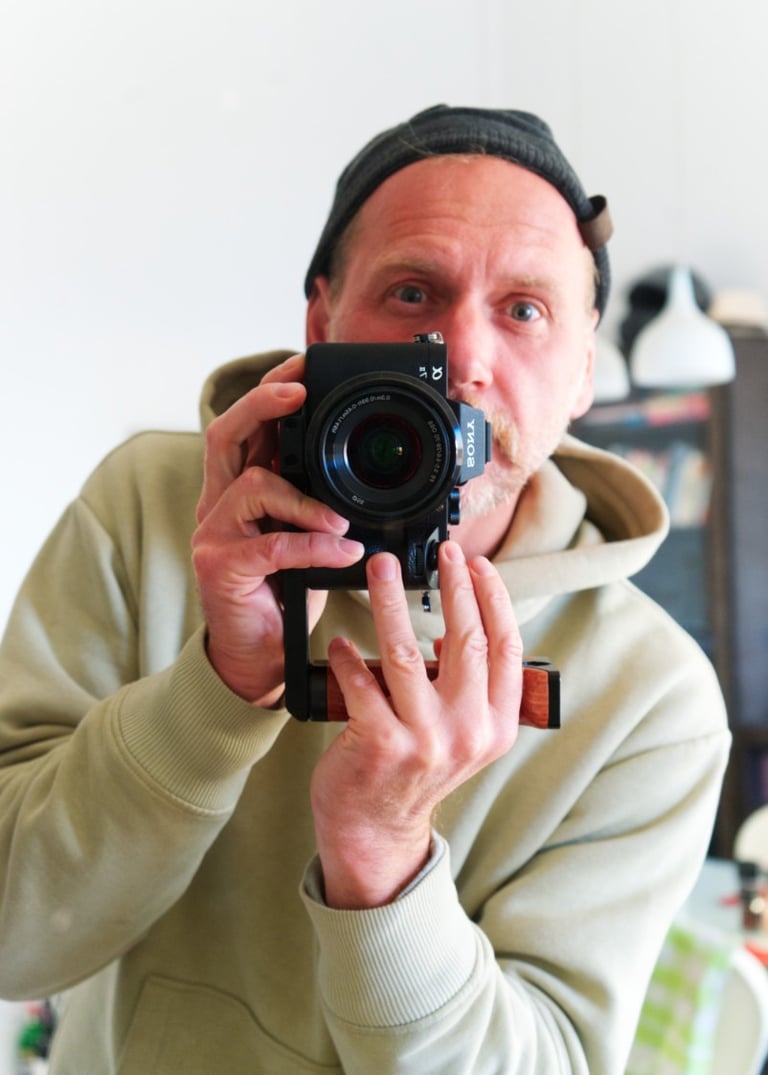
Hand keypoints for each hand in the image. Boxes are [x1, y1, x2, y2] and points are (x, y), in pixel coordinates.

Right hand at [192, 354, 364, 705]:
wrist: (259, 655)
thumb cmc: (284, 592)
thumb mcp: (308, 536)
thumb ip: (319, 502)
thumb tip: (364, 479)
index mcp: (241, 488)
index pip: (247, 426)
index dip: (270, 392)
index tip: (305, 367)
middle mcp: (220, 503)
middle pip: (227, 434)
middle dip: (263, 403)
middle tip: (299, 391)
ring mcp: (214, 533)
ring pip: (251, 485)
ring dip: (304, 498)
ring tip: (341, 520)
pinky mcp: (220, 566)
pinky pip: (270, 545)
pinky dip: (312, 545)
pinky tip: (341, 551)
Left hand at [310, 541, 522, 907]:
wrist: (377, 830)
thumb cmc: (415, 772)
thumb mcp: (461, 735)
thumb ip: (466, 689)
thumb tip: (450, 631)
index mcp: (497, 726)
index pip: (507, 648)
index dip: (495, 599)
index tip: (477, 564)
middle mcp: (468, 733)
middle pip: (466, 640)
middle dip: (453, 586)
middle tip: (441, 552)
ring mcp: (425, 740)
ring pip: (407, 651)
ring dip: (390, 601)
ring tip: (380, 568)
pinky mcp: (380, 744)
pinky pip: (361, 683)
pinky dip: (348, 657)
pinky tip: (339, 642)